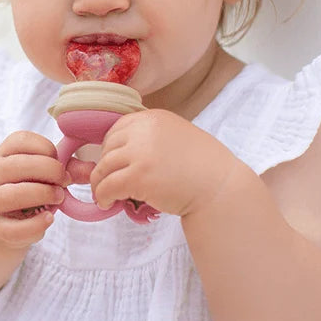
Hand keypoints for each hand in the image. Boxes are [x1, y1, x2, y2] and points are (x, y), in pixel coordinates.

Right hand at [0, 131, 70, 247]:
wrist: (3, 218)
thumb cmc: (28, 187)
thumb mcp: (43, 172)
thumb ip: (68, 168)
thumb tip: (92, 171)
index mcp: (2, 153)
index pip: (22, 140)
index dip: (48, 149)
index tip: (58, 161)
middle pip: (21, 165)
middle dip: (51, 171)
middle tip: (64, 181)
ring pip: (17, 195)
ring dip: (45, 194)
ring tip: (58, 197)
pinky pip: (17, 228)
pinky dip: (38, 224)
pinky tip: (49, 218)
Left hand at [90, 110, 238, 216]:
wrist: (220, 188)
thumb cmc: (203, 167)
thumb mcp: (176, 136)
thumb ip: (151, 137)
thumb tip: (121, 150)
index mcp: (153, 118)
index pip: (117, 128)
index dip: (110, 148)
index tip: (112, 162)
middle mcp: (144, 130)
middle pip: (108, 147)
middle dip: (105, 166)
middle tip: (107, 181)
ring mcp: (140, 153)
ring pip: (104, 167)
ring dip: (100, 183)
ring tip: (104, 195)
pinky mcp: (138, 177)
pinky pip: (108, 186)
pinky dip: (103, 196)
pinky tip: (107, 203)